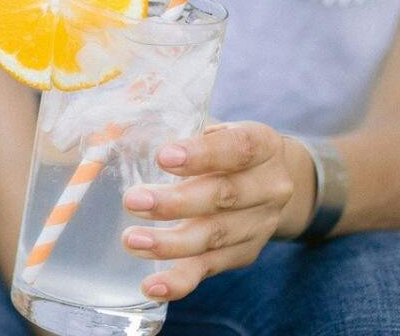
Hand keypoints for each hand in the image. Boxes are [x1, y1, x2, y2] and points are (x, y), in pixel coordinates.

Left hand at [119, 122, 302, 301]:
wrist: (278, 180)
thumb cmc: (227, 147)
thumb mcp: (213, 125)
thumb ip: (174, 120)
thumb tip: (122, 114)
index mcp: (262, 144)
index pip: (236, 148)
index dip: (202, 154)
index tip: (164, 156)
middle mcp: (268, 187)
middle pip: (223, 196)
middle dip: (175, 202)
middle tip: (132, 200)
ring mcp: (258, 224)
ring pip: (214, 237)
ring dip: (170, 243)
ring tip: (132, 241)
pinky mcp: (243, 254)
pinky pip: (210, 269)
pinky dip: (180, 280)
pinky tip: (153, 286)